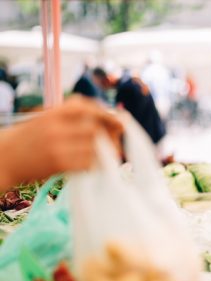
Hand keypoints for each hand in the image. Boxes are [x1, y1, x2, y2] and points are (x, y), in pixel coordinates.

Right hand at [0, 96, 122, 189]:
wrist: (3, 157)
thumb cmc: (28, 138)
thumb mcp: (45, 118)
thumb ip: (71, 114)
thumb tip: (106, 118)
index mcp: (52, 112)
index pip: (86, 107)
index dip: (107, 114)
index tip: (119, 121)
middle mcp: (55, 127)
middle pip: (94, 129)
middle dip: (110, 135)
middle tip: (117, 141)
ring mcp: (57, 146)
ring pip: (94, 148)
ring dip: (106, 152)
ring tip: (111, 154)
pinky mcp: (58, 164)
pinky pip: (87, 163)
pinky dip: (96, 164)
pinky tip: (97, 164)